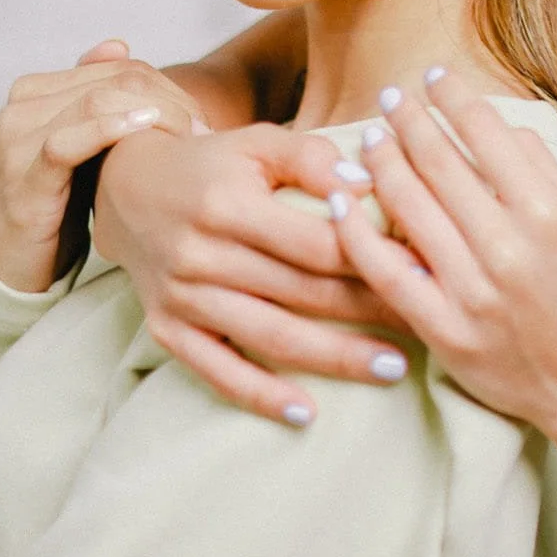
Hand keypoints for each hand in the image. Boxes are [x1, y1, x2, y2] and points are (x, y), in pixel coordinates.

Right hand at [0, 40, 203, 294]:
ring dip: (154, 116)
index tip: (200, 120)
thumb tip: (119, 46)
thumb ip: (96, 100)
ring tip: (186, 141)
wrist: (5, 263)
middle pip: (115, 80)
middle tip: (202, 132)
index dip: (168, 88)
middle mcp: (23, 104)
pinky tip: (144, 134)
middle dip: (169, 102)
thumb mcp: (79, 147)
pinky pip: (68, 142)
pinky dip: (111, 131)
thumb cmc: (52, 205)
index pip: (120, 68)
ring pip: (97, 101)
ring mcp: (18, 138)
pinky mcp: (22, 175)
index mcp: (37, 89)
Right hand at [92, 121, 412, 424]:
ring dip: (335, 358)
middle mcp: (202, 255)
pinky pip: (218, 372)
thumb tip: (367, 185)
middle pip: (303, 292)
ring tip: (393, 369)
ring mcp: (183, 298)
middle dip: (370, 310)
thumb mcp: (258, 142)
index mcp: (229, 206)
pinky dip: (261, 396)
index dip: (372, 258)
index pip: (315, 242)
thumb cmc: (211, 165)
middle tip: (429, 322)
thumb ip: (313, 159)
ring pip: (271, 337)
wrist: (127, 189)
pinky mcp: (168, 329)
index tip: (422, 271)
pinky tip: (306, 414)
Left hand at [332, 68, 556, 465]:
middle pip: (438, 162)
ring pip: (407, 206)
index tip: (434, 76)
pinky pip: (387, 271)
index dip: (453, 97)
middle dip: (408, 119)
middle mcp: (509, 248)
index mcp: (548, 213)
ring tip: (369, 137)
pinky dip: (358, 231)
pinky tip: (343, 201)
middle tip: (390, 95)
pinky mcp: (444, 331)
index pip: (487, 133)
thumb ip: (542, 168)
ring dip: (380, 161)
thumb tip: (494, 123)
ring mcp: (473, 292)